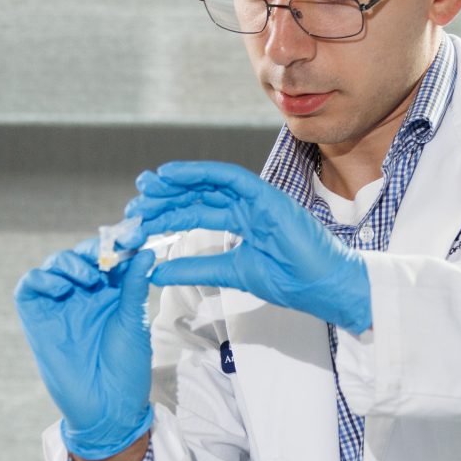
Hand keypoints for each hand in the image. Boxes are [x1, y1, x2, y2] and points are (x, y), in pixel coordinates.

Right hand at [15, 243, 155, 458]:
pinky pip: (30, 285)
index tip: (137, 230)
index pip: (111, 256)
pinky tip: (62, 285)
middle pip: (82, 255)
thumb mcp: (134, 320)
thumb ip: (134, 285)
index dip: (121, 240)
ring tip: (89, 277)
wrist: (109, 406)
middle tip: (111, 250)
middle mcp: (84, 294)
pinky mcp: (37, 317)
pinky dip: (42, 278)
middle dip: (96, 248)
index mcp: (110, 292)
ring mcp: (59, 304)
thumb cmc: (126, 366)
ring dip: (71, 262)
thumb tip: (146, 251)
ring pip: (55, 264)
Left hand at [127, 161, 371, 332]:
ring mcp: (258, 199)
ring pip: (209, 183)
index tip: (139, 218)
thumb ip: (196, 269)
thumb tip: (157, 272)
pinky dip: (199, 173)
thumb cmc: (292, 281)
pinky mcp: (268, 197)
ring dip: (176, 182)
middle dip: (166, 195)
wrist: (325, 287)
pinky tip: (172, 175)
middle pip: (199, 195)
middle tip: (134, 201)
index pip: (198, 212)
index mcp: (243, 222)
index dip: (168, 212)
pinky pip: (230, 177)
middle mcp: (248, 206)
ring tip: (147, 185)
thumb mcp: (231, 274)